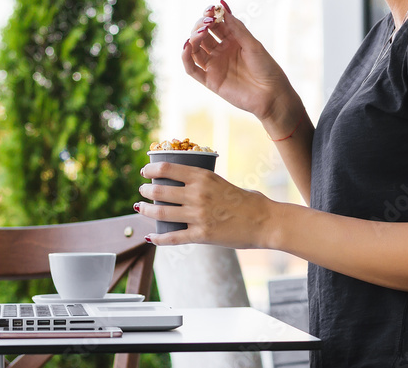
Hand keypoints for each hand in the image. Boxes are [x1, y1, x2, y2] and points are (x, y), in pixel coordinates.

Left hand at [136, 161, 274, 248]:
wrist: (265, 221)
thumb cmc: (248, 201)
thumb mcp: (222, 182)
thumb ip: (205, 183)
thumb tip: (188, 185)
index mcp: (203, 177)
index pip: (168, 169)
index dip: (151, 170)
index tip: (145, 173)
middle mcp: (197, 194)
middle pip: (160, 191)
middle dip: (146, 191)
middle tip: (142, 191)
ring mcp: (198, 215)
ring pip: (161, 213)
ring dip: (147, 210)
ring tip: (141, 208)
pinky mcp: (202, 235)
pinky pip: (173, 237)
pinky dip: (158, 238)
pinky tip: (151, 237)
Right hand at [183, 0, 295, 122]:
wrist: (271, 94)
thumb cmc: (267, 68)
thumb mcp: (253, 44)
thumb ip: (236, 27)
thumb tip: (222, 6)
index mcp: (232, 41)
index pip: (215, 25)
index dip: (211, 16)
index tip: (211, 9)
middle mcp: (221, 52)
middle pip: (203, 36)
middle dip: (201, 26)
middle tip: (206, 22)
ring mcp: (214, 66)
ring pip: (196, 50)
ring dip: (194, 39)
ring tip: (200, 33)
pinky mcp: (210, 81)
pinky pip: (192, 69)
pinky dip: (186, 58)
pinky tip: (187, 46)